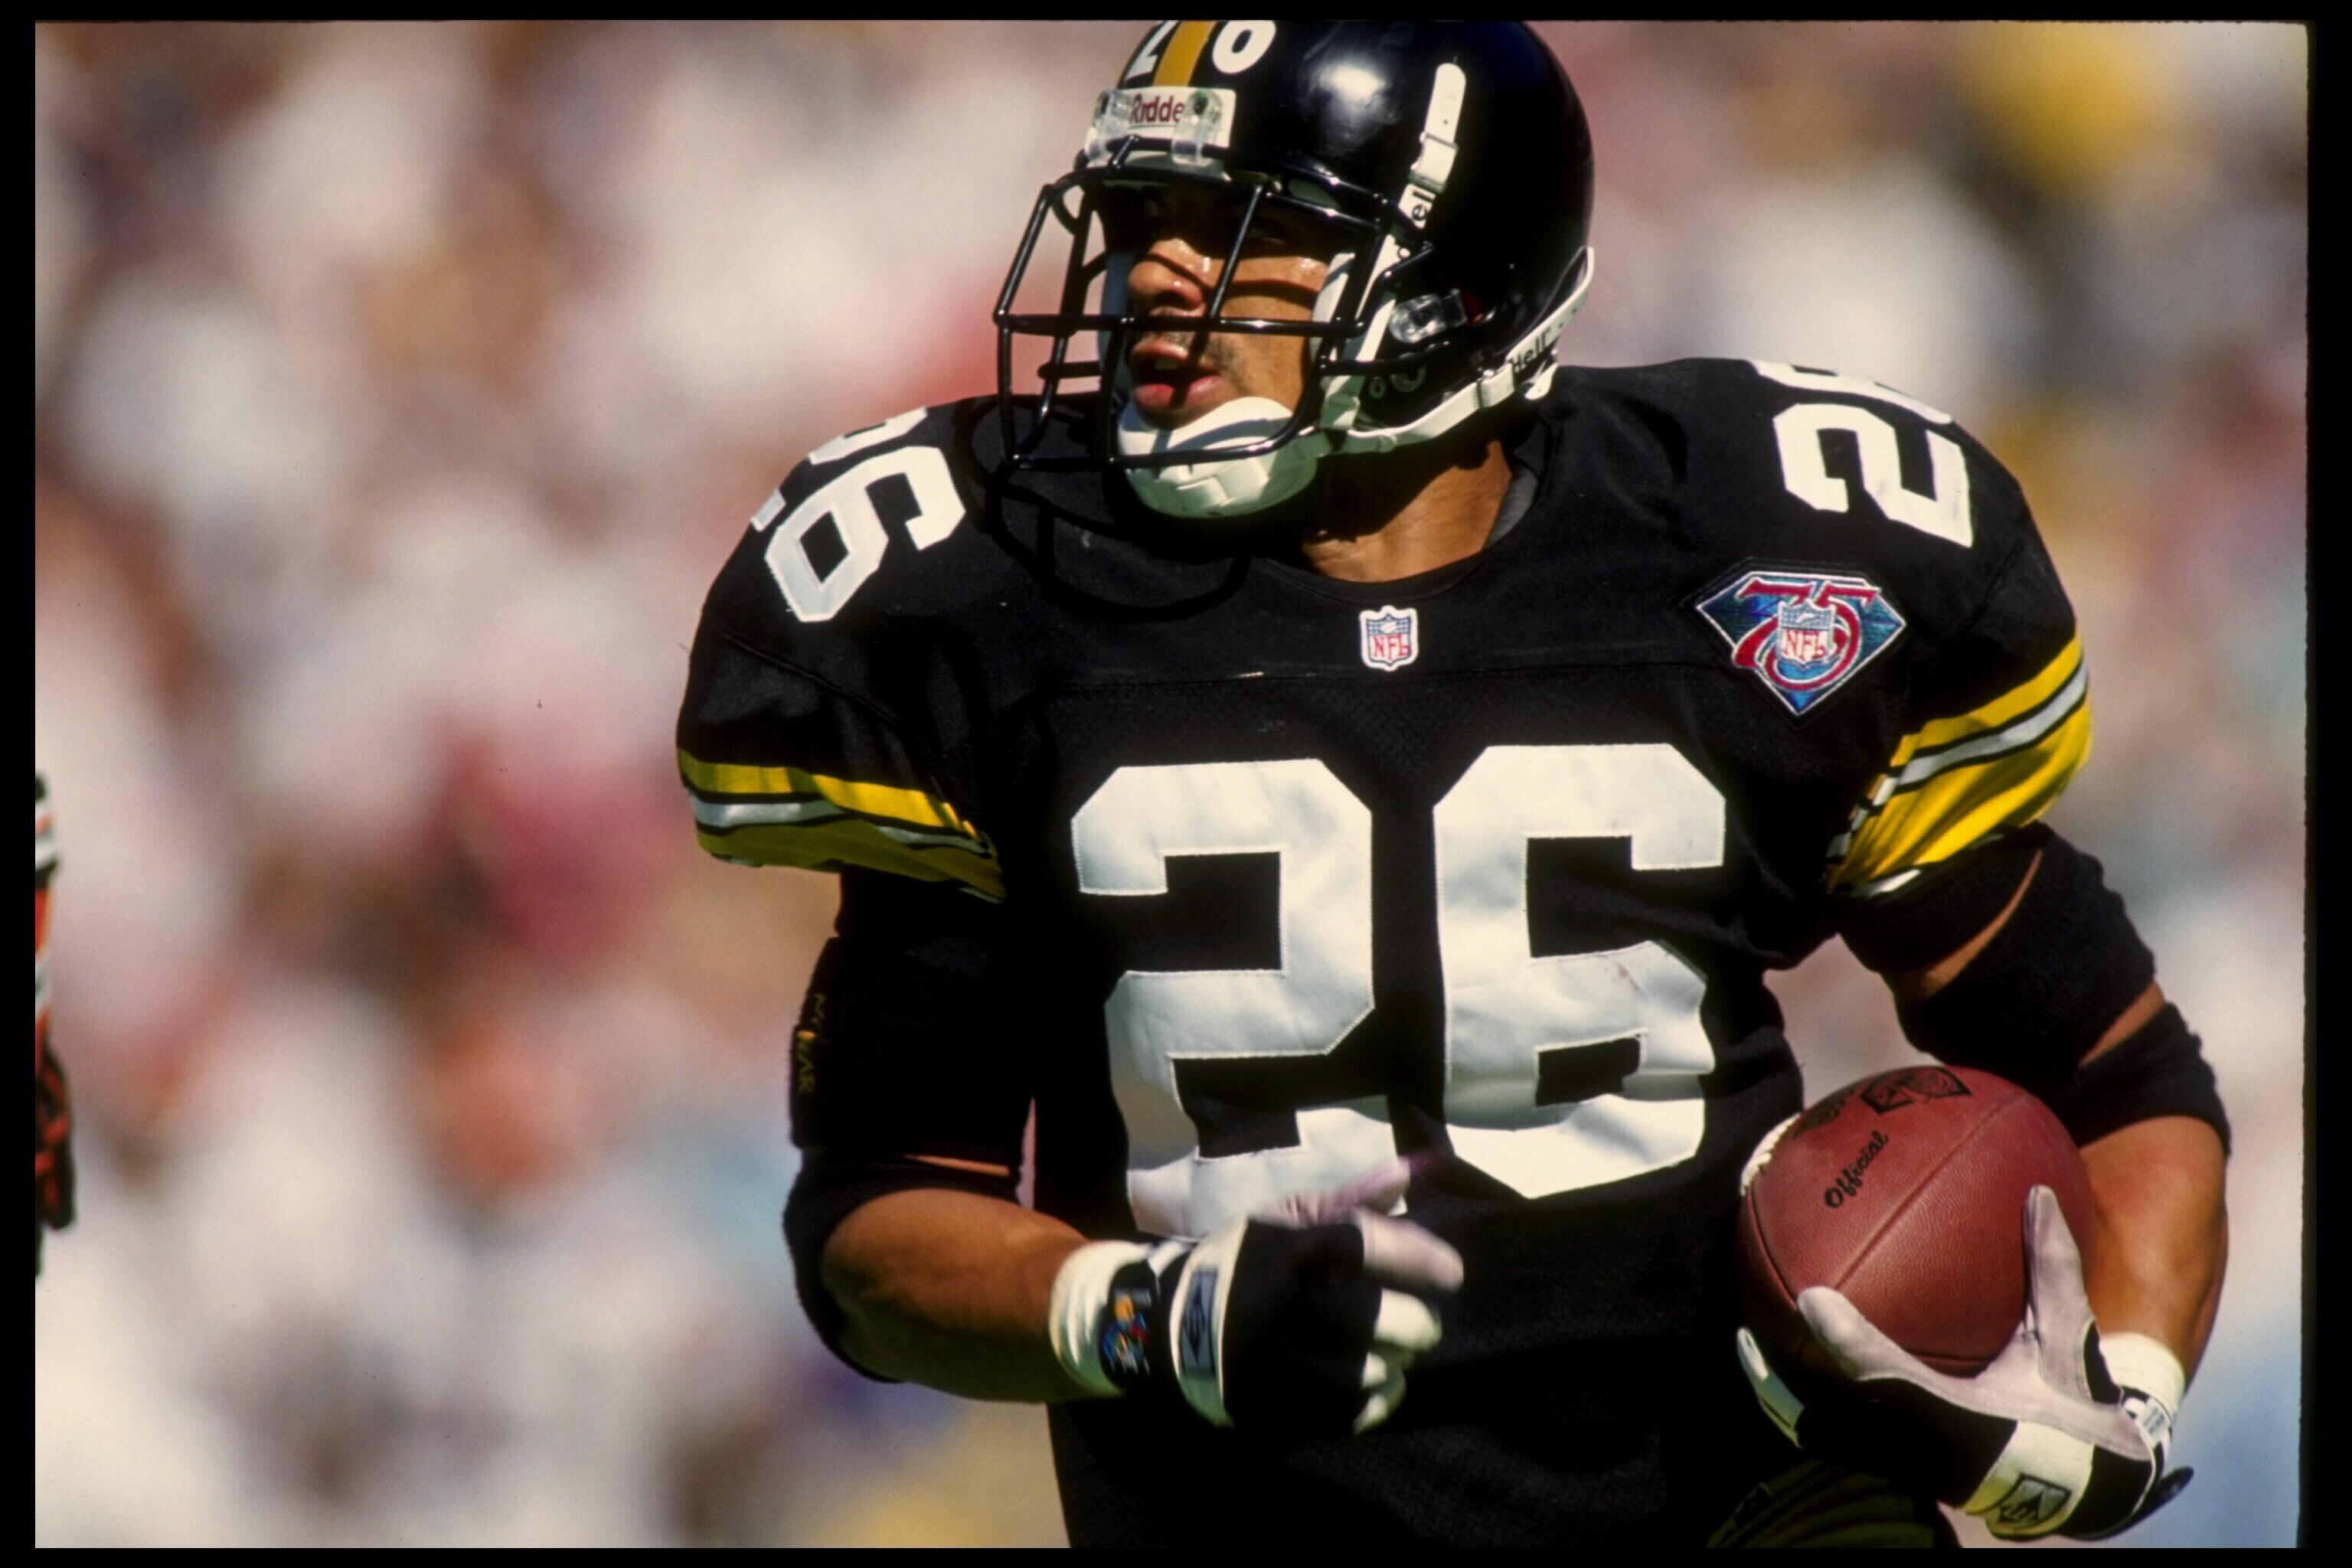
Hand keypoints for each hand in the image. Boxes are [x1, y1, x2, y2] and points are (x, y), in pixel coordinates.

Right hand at [1050, 1159, 1463, 1436]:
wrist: (1168, 1322)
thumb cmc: (1246, 1262)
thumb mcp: (1286, 1219)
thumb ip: (1351, 1200)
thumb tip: (1415, 1171)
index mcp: (1279, 1249)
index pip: (1358, 1244)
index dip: (1416, 1256)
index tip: (1452, 1273)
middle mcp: (1270, 1304)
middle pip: (1369, 1318)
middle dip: (1415, 1323)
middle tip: (1425, 1324)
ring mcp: (1263, 1362)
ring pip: (1360, 1373)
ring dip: (1395, 1365)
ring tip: (1398, 1355)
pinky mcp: (1262, 1406)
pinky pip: (1340, 1416)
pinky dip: (1374, 1403)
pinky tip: (1382, 1385)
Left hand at [1735, 1186, 2188, 1538]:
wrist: (2086, 1485)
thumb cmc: (2073, 1404)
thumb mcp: (2067, 1338)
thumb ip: (2051, 1268)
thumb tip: (2039, 1192)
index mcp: (1963, 1418)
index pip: (1888, 1378)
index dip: (1847, 1341)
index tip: (1811, 1297)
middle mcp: (1923, 1448)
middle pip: (1829, 1423)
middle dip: (1779, 1383)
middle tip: (1744, 1333)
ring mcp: (1906, 1465)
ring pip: (1822, 1436)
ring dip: (1779, 1397)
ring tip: (1748, 1348)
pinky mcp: (1900, 1471)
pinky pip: (1836, 1438)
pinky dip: (1806, 1405)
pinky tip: (1787, 1369)